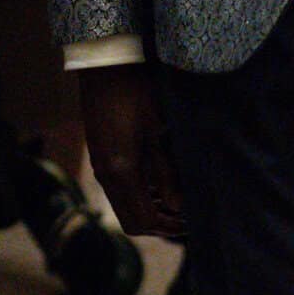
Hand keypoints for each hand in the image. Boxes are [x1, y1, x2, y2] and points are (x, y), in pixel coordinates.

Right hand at [78, 65, 182, 238]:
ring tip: (177, 204)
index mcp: (121, 172)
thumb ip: (167, 173)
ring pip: (125, 208)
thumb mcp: (158, 133)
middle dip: (160, 225)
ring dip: (150, 213)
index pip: (144, 220)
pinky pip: (119, 192)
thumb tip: (179, 206)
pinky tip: (159, 187)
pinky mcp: (101, 158)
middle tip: (187, 218)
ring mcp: (100, 168)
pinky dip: (140, 198)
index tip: (193, 222)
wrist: (105, 67)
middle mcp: (106, 176)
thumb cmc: (136, 94)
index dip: (170, 226)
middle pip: (132, 222)